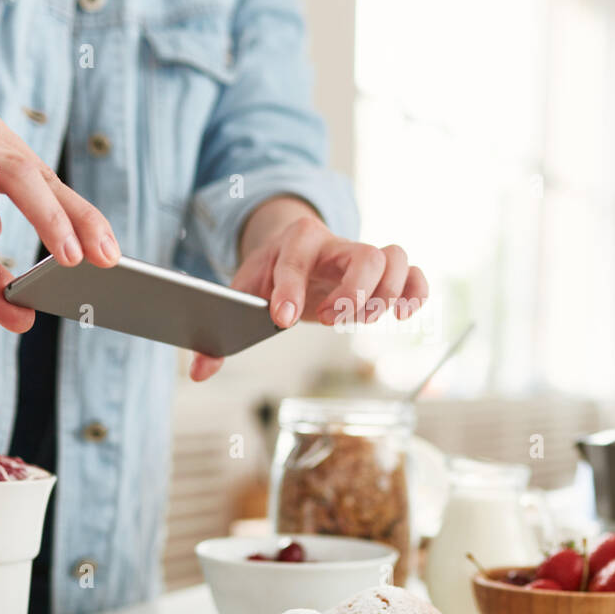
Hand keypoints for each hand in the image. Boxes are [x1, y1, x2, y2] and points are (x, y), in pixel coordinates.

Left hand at [189, 197, 427, 380]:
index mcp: (297, 242)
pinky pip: (415, 274)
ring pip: (393, 257)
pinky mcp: (385, 274)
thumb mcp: (243, 292)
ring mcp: (365, 257)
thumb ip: (220, 335)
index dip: (291, 288)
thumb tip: (198, 372)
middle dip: (352, 291)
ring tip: (362, 319)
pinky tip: (401, 314)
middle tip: (330, 320)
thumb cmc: (273, 273)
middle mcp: (337, 244)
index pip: (297, 258)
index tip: (282, 319)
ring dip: (385, 293)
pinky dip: (416, 292)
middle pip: (364, 254)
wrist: (299, 247)